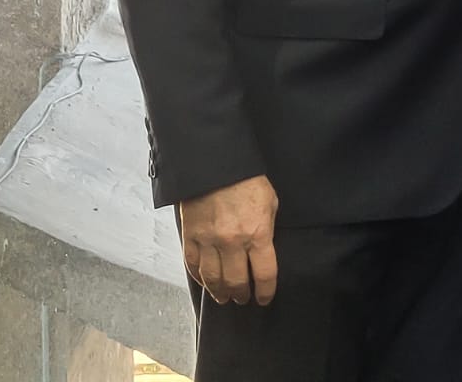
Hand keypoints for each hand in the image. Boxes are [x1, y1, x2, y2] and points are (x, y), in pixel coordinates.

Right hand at [178, 174, 279, 305]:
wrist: (214, 164)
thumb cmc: (246, 180)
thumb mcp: (270, 202)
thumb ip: (267, 228)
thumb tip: (263, 248)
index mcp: (258, 233)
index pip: (264, 274)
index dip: (265, 291)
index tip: (264, 298)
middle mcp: (233, 242)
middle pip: (237, 282)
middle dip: (241, 295)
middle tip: (242, 299)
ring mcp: (209, 241)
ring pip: (213, 279)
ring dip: (220, 292)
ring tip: (224, 297)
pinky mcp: (191, 236)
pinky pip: (194, 265)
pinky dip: (200, 278)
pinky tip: (206, 281)